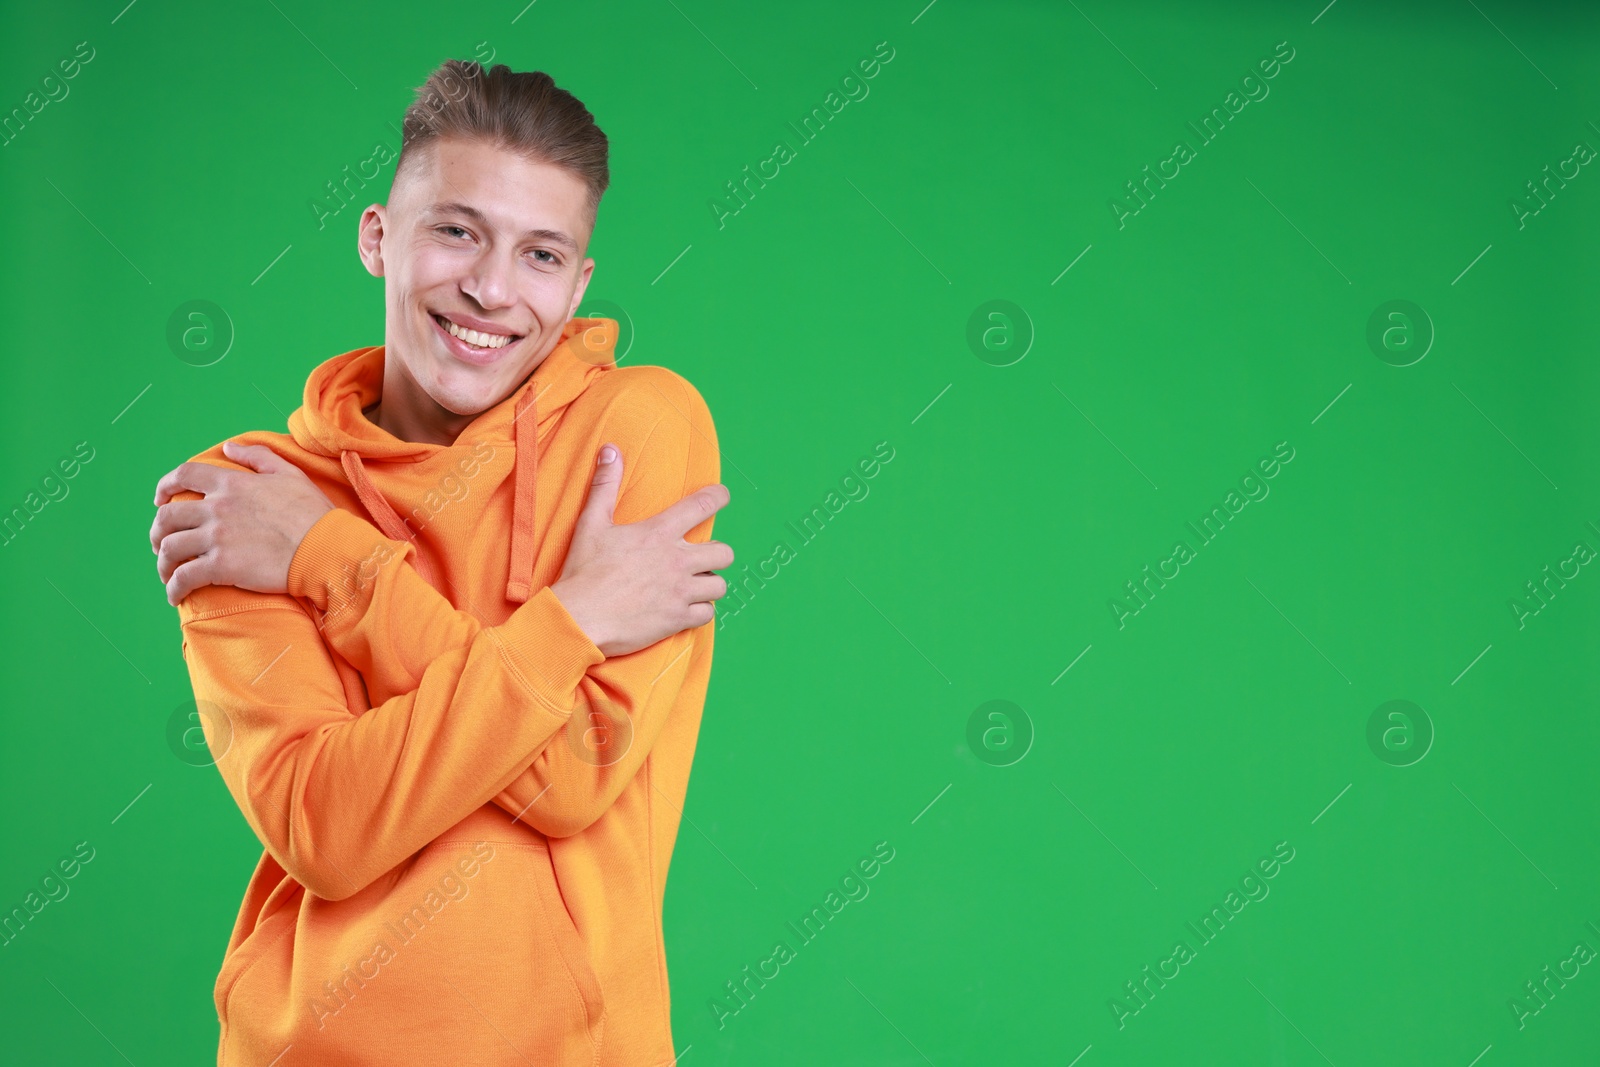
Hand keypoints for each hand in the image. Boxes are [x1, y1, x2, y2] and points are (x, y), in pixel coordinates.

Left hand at [150, 440, 336, 605]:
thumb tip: (228, 448)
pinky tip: (175, 596)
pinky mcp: (221, 567)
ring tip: (168, 574)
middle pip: (168, 516)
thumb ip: (257, 457)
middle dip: (158, 531)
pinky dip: (174, 588)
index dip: (165, 486)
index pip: (184, 476)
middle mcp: (217, 508)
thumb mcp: (289, 474)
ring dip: (163, 562)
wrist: (326, 547)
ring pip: (169, 548)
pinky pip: (183, 578)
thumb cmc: (313, 513)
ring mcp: (216, 538)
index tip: (160, 499)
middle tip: (161, 544)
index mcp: (231, 484)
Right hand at [551, 443, 733, 657]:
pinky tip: (686, 608)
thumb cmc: (584, 571)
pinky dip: (700, 611)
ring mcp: (680, 591)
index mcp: (659, 533)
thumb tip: (610, 450)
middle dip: (716, 553)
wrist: (579, 617)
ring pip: (719, 585)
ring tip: (693, 584)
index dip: (719, 497)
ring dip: (709, 584)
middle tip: (700, 557)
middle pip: (724, 552)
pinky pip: (708, 614)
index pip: (702, 505)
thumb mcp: (592, 523)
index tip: (723, 496)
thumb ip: (605, 485)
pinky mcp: (678, 619)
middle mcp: (677, 560)